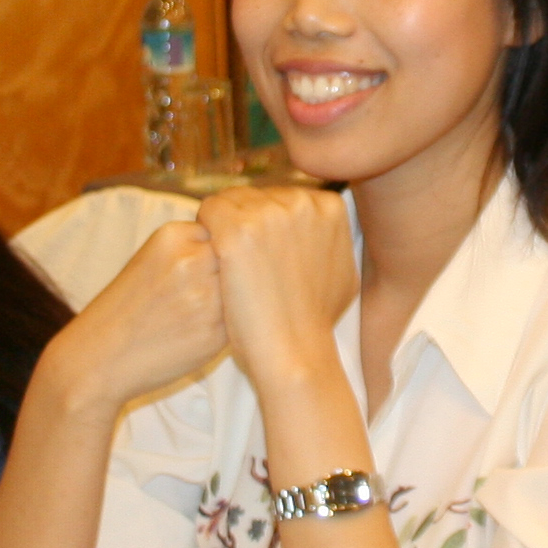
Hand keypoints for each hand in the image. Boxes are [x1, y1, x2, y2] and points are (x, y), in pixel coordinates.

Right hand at [38, 220, 231, 416]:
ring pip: (238, 290)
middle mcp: (191, 262)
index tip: (193, 271)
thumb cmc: (127, 306)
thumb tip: (241, 244)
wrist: (99, 355)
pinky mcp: (215, 332)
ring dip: (226, 301)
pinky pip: (235, 321)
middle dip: (221, 275)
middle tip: (192, 295)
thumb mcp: (151, 257)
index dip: (211, 254)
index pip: (219, 231)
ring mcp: (206, 298)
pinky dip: (222, 327)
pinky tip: (194, 332)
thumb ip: (192, 246)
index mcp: (173, 236)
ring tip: (193, 313)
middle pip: (233, 258)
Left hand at [196, 186, 358, 398]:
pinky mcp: (237, 230)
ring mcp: (269, 214)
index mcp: (329, 208)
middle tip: (240, 258)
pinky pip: (209, 210)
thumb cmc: (314, 322)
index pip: (283, 197)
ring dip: (223, 224)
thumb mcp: (342, 272)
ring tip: (225, 260)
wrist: (295, 353)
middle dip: (245, 220)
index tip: (263, 251)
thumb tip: (318, 230)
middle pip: (257, 195)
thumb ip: (328, 241)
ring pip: (231, 199)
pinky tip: (211, 257)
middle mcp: (301, 203)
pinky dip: (205, 229)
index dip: (267, 223)